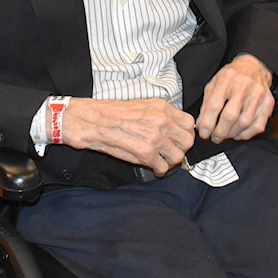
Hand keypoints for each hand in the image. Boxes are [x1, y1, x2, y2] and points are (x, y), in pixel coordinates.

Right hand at [60, 97, 195, 175]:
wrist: (88, 119)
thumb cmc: (110, 114)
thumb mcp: (141, 106)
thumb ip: (159, 117)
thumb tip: (174, 132)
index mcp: (160, 106)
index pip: (189, 123)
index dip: (185, 135)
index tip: (178, 141)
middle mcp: (160, 119)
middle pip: (187, 141)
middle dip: (180, 150)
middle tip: (169, 154)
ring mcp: (153, 135)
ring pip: (178, 156)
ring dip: (170, 162)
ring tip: (160, 161)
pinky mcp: (144, 151)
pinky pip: (162, 167)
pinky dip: (159, 170)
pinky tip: (151, 166)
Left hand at [196, 53, 273, 144]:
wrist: (254, 67)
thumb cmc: (232, 77)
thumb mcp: (214, 84)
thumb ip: (206, 104)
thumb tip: (201, 125)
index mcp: (227, 78)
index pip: (215, 104)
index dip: (208, 122)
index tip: (203, 132)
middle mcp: (244, 85)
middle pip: (231, 115)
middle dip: (220, 131)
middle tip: (214, 137)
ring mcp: (258, 94)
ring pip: (244, 123)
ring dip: (232, 134)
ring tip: (225, 135)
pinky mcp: (268, 103)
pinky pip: (258, 126)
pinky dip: (246, 134)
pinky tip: (238, 133)